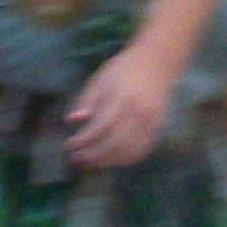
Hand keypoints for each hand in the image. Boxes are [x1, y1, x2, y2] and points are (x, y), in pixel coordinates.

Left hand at [64, 40, 180, 168]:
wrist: (156, 63)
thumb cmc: (124, 69)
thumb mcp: (100, 79)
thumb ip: (86, 101)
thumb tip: (71, 121)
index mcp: (122, 98)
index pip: (101, 127)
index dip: (83, 140)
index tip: (69, 145)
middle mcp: (139, 113)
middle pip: (114, 144)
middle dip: (92, 156)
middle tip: (76, 159)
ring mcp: (150, 123)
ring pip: (128, 152)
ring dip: (107, 161)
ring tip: (90, 163)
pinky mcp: (157, 128)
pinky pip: (140, 150)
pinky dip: (124, 160)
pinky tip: (110, 160)